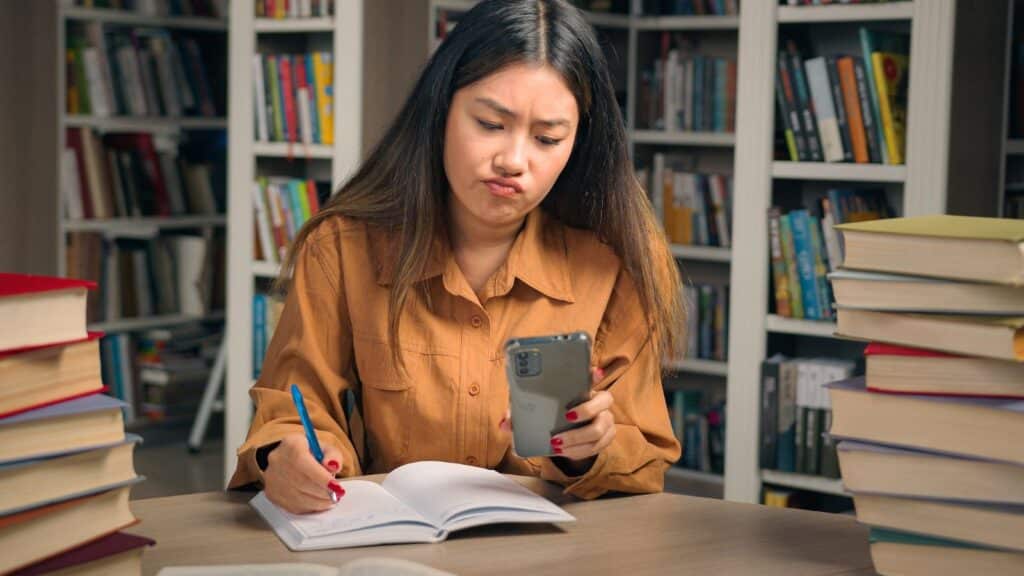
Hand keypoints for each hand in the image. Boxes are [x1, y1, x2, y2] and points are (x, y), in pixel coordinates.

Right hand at [263, 433, 345, 513]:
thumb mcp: (324, 448)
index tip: (337, 487)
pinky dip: (309, 507)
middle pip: (302, 482)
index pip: (304, 463)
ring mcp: (272, 479)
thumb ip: (333, 455)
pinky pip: (293, 506)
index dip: (322, 478)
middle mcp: (278, 461)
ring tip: (330, 499)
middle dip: (323, 492)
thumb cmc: (309, 453)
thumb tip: (333, 465)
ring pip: (297, 497)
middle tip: (336, 495)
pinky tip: (318, 502)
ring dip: (318, 502)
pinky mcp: (272, 493)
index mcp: (291, 445)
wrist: (288, 457)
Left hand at [500, 368, 615, 467]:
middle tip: (566, 418)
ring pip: (599, 430)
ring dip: (577, 439)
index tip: (594, 372)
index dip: (595, 374)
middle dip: (585, 411)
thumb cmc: (551, 416)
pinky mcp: (606, 438)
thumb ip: (520, 414)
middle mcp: (599, 401)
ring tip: (556, 444)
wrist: (565, 437)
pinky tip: (563, 452)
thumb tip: (505, 423)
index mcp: (583, 388)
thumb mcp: (536, 411)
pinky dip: (577, 451)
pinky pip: (596, 447)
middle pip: (604, 401)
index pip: (593, 375)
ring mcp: (606, 420)